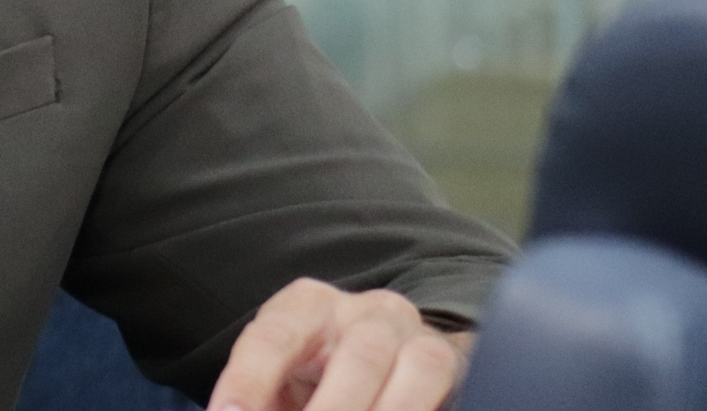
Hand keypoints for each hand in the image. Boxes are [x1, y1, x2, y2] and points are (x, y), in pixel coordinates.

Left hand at [209, 278, 472, 410]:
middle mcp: (367, 311)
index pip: (273, 336)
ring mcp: (417, 335)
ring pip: (415, 370)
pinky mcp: (456, 364)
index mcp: (307, 306)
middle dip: (331, 409)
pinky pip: (450, 391)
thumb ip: (262, 399)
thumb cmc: (320, 377)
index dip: (249, 380)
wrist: (394, 362)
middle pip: (357, 355)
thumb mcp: (285, 383)